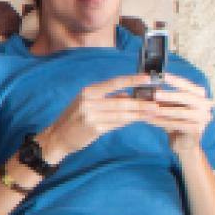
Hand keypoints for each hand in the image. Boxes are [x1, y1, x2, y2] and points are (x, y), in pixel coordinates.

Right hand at [38, 73, 164, 162]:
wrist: (58, 137)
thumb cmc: (74, 118)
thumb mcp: (87, 102)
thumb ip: (107, 98)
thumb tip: (128, 95)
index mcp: (88, 91)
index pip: (114, 83)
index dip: (132, 80)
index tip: (147, 78)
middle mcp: (89, 102)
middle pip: (122, 101)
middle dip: (141, 102)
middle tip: (157, 102)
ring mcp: (92, 116)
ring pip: (122, 113)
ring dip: (140, 113)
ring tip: (154, 111)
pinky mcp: (95, 129)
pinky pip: (117, 124)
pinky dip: (130, 121)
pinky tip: (139, 120)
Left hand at [143, 73, 214, 152]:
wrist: (183, 142)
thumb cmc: (175, 120)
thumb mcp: (171, 106)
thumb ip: (164, 97)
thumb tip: (147, 86)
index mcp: (200, 95)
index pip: (187, 85)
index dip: (174, 80)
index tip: (161, 75)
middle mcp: (205, 105)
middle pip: (186, 97)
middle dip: (168, 95)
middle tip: (154, 93)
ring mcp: (203, 118)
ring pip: (180, 112)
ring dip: (162, 110)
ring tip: (147, 107)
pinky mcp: (196, 129)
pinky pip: (176, 124)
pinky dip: (161, 121)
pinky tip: (148, 119)